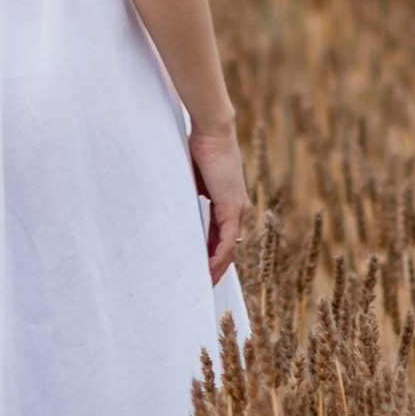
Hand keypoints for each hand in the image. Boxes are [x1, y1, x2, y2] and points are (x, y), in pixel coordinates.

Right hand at [189, 122, 246, 287]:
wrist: (212, 132)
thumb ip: (192, 196)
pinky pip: (227, 242)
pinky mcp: (233, 208)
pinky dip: (218, 258)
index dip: (213, 254)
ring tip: (205, 282)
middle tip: (204, 283)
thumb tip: (177, 206)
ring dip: (218, 267)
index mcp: (228, 202)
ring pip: (230, 249)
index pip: (223, 236)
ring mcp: (238, 210)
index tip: (201, 268)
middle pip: (229, 247)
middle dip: (216, 267)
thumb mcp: (195, 181)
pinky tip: (208, 269)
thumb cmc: (200, 149)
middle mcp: (238, 209)